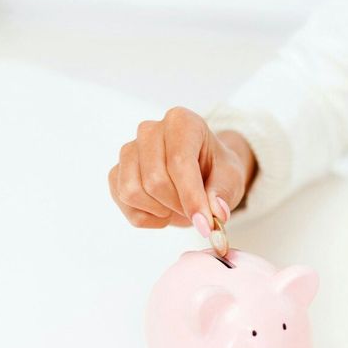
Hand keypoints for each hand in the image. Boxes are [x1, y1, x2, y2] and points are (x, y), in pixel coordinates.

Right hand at [108, 107, 255, 231]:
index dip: (191, 198)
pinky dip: (147, 217)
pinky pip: (125, 204)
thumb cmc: (216, 171)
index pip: (179, 162)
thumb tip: (216, 213)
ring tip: (178, 206)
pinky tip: (163, 210)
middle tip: (197, 212)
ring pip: (132, 193)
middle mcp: (150, 130)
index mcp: (182, 122)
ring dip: (160, 211)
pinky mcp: (116, 173)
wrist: (201, 173)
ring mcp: (129, 151)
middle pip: (154, 181)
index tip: (205, 224)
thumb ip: (224, 192)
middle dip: (178, 206)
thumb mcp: (231, 179)